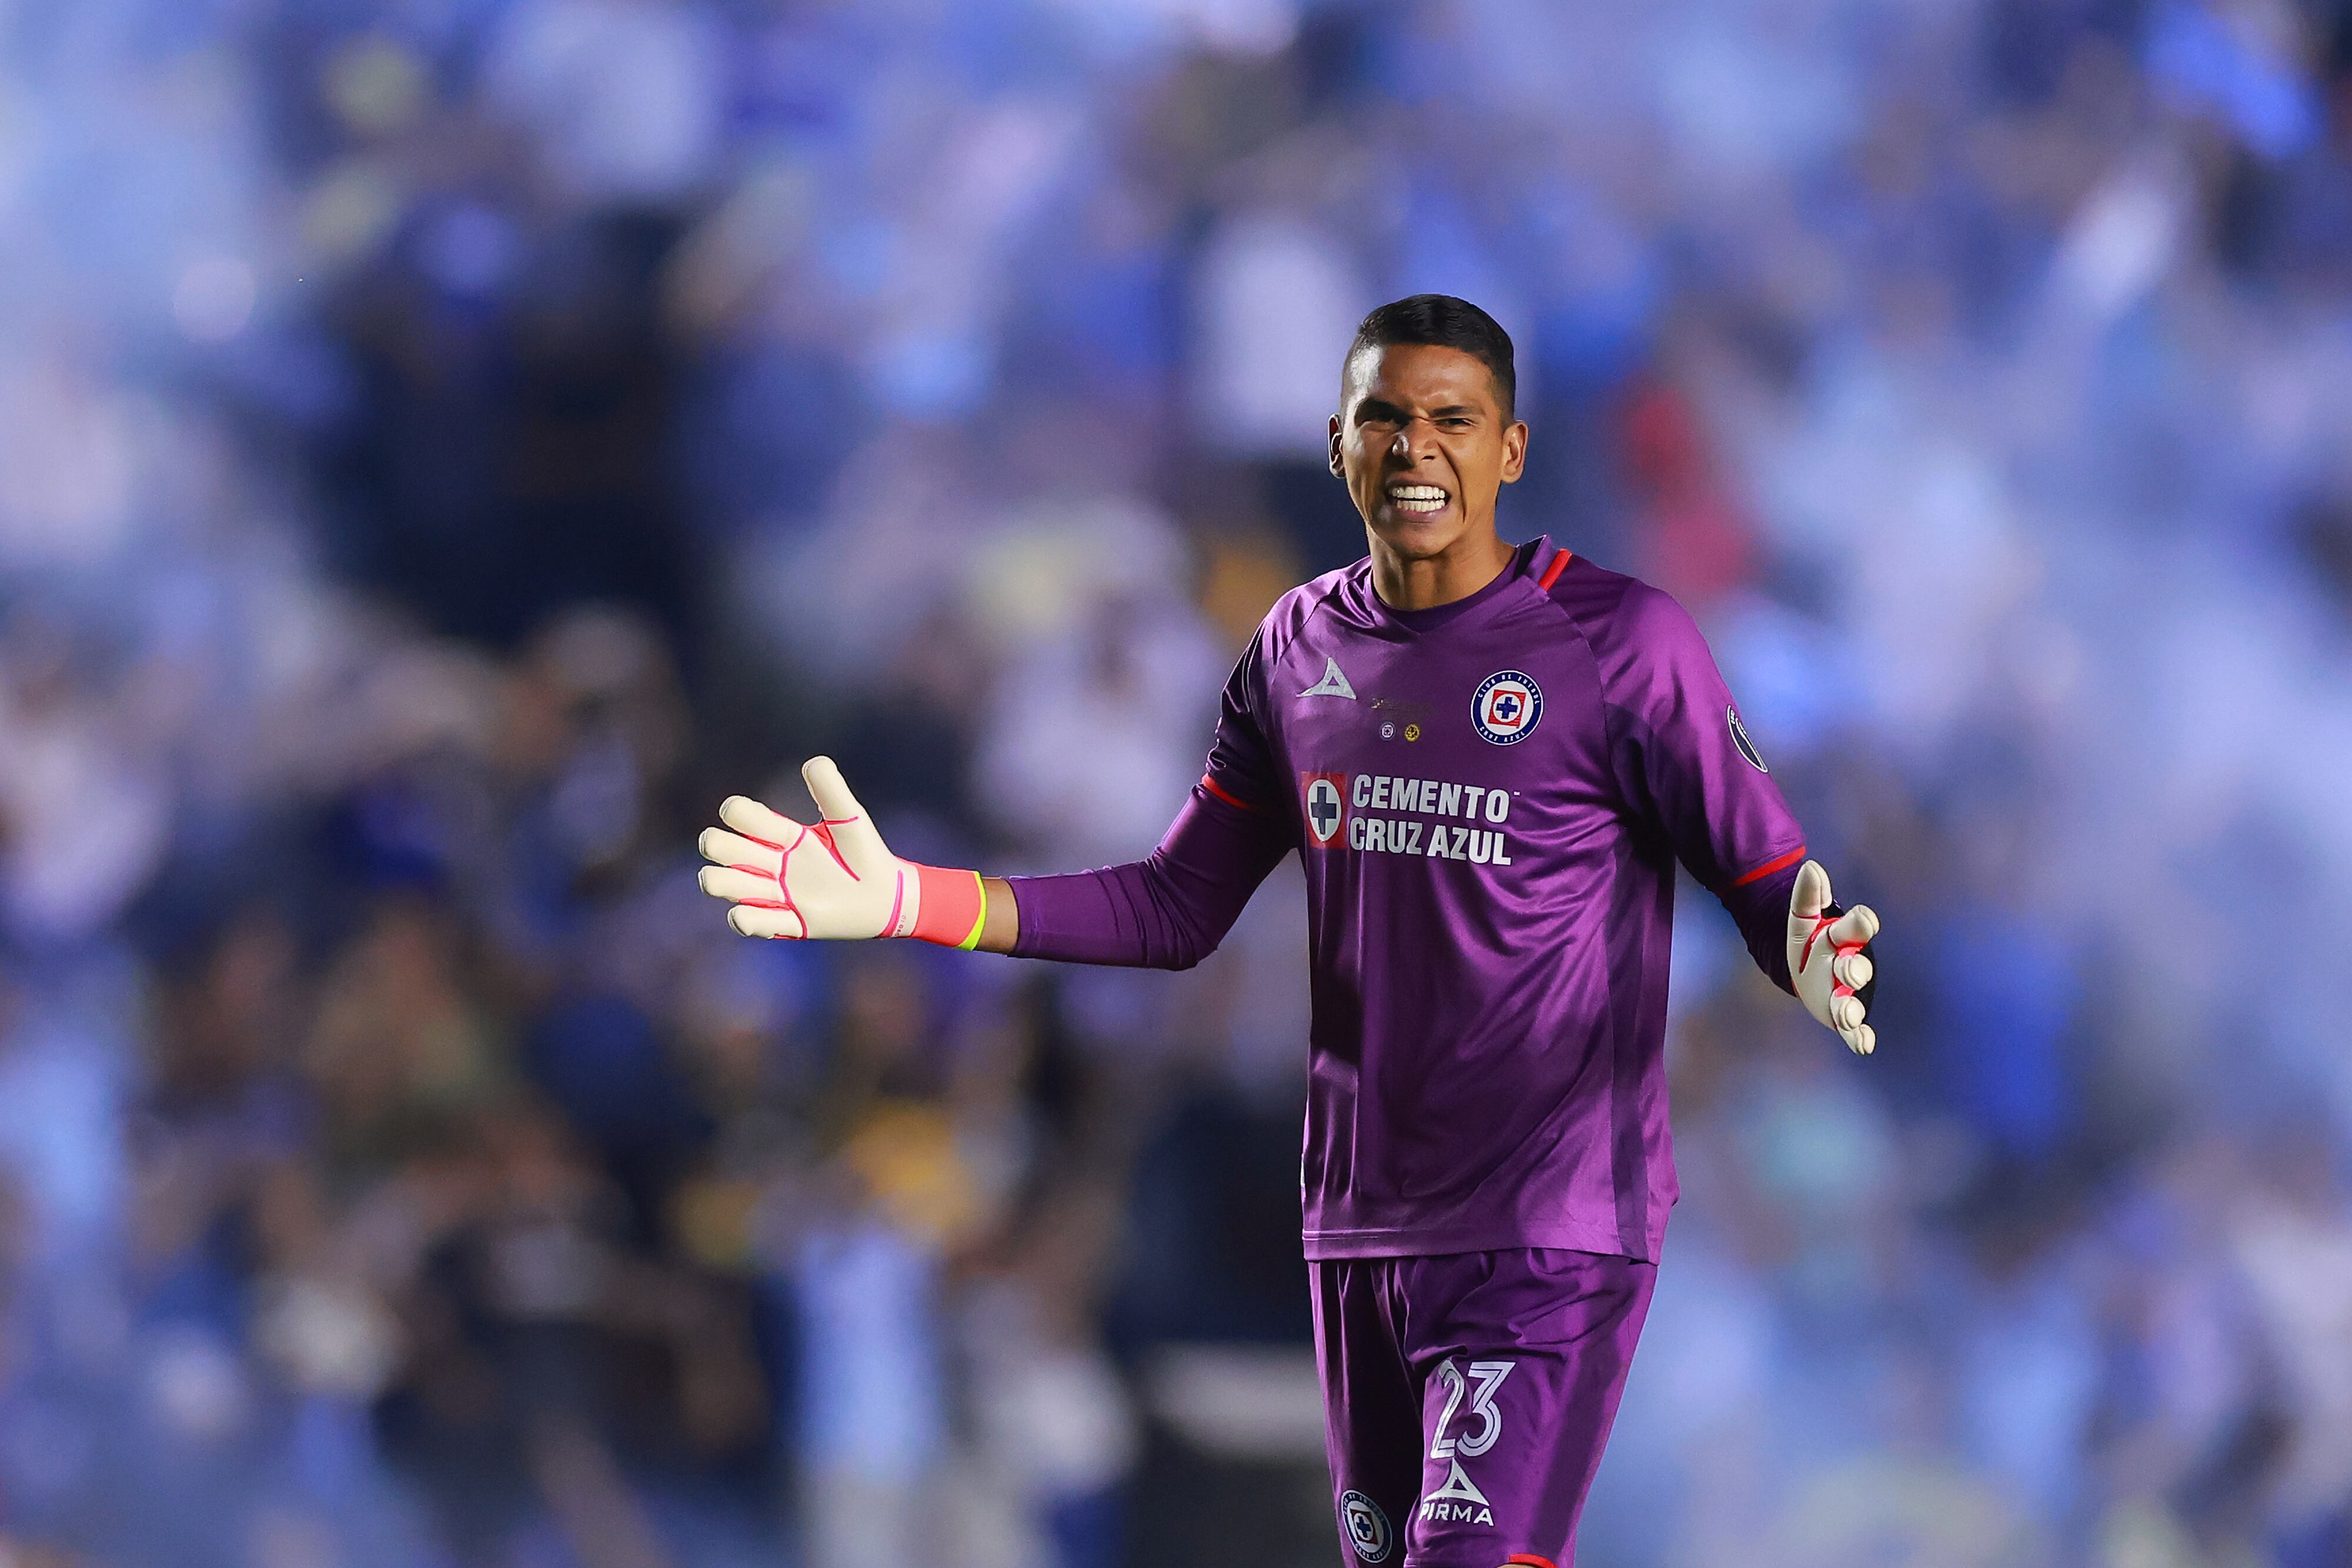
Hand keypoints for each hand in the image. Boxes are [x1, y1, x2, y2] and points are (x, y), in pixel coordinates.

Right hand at [696, 757, 985, 945]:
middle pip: (715, 846)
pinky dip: (745, 919)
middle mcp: (769, 863)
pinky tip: (761, 914)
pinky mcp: (787, 923)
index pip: (737, 814)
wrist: (888, 897)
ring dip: (721, 883)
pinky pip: (747, 922)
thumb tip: (812, 762)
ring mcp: (775, 894)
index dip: (737, 813)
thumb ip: (831, 791)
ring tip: (756, 887)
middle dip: (717, 846)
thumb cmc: (865, 853)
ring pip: (719, 883)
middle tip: (753, 857)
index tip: (770, 824)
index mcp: (781, 834)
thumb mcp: (850, 818)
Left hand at [1786, 859, 1879, 1054]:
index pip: (1855, 927)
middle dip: (1855, 969)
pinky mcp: (1842, 1016)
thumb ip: (1807, 895)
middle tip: (1850, 972)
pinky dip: (1860, 1038)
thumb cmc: (1809, 940)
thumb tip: (1810, 866)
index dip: (1860, 922)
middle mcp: (1850, 965)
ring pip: (1854, 1001)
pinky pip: (1855, 1029)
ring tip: (1845, 1014)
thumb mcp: (1800, 918)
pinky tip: (1864, 1046)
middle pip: (1856, 966)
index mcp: (1843, 937)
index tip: (1862, 917)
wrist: (1804, 968)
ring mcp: (1848, 993)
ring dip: (1851, 1008)